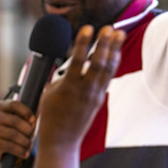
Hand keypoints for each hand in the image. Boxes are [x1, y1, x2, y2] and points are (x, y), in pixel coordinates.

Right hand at [0, 100, 35, 165]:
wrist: (0, 150)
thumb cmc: (13, 130)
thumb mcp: (18, 119)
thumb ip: (25, 115)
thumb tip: (33, 118)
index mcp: (0, 106)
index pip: (14, 105)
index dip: (26, 112)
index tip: (33, 120)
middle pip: (15, 121)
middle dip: (27, 130)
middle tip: (32, 136)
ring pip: (13, 134)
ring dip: (25, 142)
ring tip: (30, 146)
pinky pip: (9, 146)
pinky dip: (20, 151)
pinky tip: (25, 154)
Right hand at [37, 26, 124, 146]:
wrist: (61, 140)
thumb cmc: (49, 116)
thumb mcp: (49, 92)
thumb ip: (60, 77)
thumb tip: (69, 64)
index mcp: (68, 87)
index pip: (78, 60)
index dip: (83, 42)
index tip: (87, 28)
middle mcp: (85, 90)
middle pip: (99, 63)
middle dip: (104, 43)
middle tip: (109, 28)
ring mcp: (94, 95)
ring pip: (108, 69)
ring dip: (114, 50)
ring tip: (119, 34)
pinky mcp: (99, 99)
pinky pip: (108, 77)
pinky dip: (112, 63)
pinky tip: (115, 52)